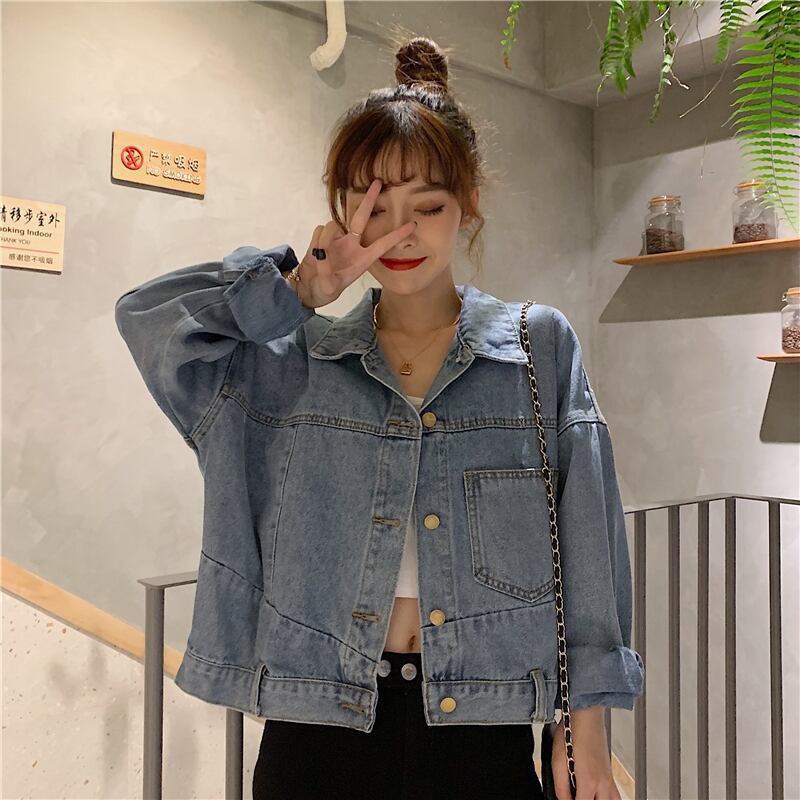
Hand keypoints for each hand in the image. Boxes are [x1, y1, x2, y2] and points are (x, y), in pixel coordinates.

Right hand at [293, 178, 416, 308]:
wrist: (309, 288)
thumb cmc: (325, 290)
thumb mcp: (328, 287)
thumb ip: (327, 271)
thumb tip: (322, 254)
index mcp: (362, 260)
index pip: (382, 244)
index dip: (397, 235)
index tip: (413, 225)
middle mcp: (352, 245)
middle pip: (362, 217)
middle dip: (370, 199)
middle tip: (379, 181)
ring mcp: (337, 240)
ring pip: (332, 226)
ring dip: (326, 239)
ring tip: (320, 258)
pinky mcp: (322, 237)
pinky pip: (320, 231)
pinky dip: (316, 241)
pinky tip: (315, 253)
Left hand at [550, 707, 621, 799]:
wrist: (587, 715)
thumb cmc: (572, 732)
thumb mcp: (557, 760)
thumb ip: (560, 785)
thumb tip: (562, 799)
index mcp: (589, 782)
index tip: (565, 798)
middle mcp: (603, 784)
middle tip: (574, 794)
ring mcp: (609, 779)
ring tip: (585, 794)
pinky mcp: (610, 774)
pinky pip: (615, 796)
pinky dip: (608, 798)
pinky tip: (597, 794)